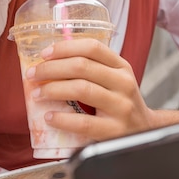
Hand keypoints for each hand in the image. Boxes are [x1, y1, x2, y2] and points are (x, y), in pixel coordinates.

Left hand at [26, 38, 153, 140]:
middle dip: (51, 69)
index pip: (92, 47)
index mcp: (121, 66)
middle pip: (82, 66)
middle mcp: (123, 83)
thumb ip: (91, 68)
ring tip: (37, 93)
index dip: (65, 47)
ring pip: (81, 89)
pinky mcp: (115, 131)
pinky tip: (49, 116)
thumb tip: (49, 61)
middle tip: (33, 74)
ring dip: (52, 89)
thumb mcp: (114, 80)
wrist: (145, 132)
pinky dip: (62, 118)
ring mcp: (121, 107)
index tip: (45, 54)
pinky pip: (83, 122)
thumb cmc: (121, 103)